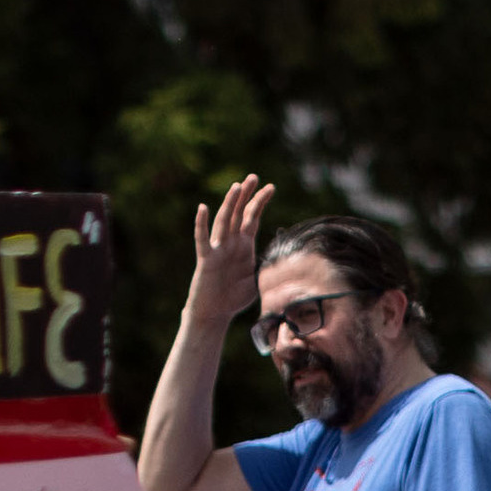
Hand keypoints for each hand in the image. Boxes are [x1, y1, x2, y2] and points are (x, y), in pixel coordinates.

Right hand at [190, 175, 272, 331]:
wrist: (215, 313)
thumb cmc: (235, 297)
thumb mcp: (258, 278)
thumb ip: (269, 265)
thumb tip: (288, 259)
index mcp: (243, 245)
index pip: (252, 218)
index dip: (260, 202)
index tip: (270, 186)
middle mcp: (230, 243)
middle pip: (239, 213)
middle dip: (246, 195)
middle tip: (253, 177)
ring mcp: (218, 249)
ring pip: (224, 221)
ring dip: (230, 204)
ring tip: (236, 187)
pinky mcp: (207, 259)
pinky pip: (203, 239)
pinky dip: (201, 224)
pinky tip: (203, 208)